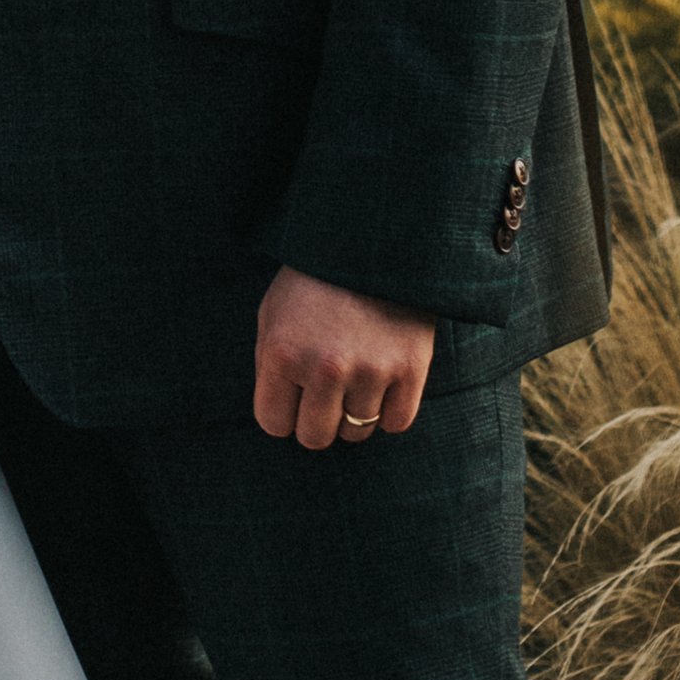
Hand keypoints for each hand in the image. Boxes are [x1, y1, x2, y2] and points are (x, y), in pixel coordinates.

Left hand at [252, 265, 434, 450]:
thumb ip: (270, 367)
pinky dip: (388, 412)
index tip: (292, 397)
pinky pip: (395, 423)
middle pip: (315, 437)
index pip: (274, 424)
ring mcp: (370, 370)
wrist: (371, 242)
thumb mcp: (273, 315)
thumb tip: (281, 418)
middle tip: (324, 395)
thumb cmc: (313, 282)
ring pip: (356, 432)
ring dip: (353, 413)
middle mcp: (325, 368)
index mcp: (282, 354)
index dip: (282, 413)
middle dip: (316, 420)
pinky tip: (382, 386)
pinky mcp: (410, 369)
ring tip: (354, 378)